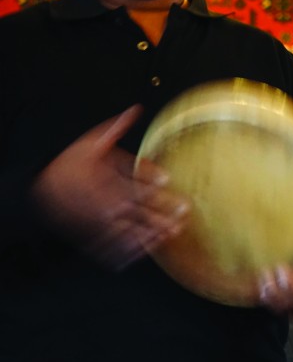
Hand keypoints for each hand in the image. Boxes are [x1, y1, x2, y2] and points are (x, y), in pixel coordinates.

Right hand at [31, 105, 189, 269]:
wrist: (41, 189)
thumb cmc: (69, 165)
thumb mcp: (91, 143)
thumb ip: (116, 129)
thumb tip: (135, 109)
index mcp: (104, 181)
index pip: (131, 182)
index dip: (151, 181)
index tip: (170, 181)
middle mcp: (102, 204)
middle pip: (135, 211)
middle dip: (159, 215)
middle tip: (182, 216)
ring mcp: (97, 223)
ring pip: (126, 232)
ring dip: (149, 235)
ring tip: (169, 236)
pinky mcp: (90, 235)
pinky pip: (109, 247)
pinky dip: (126, 252)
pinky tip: (142, 252)